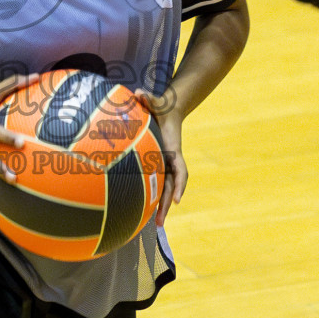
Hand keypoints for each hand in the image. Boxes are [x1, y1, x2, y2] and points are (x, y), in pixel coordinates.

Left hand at [134, 88, 186, 225]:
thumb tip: (139, 92)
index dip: (179, 184)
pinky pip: (158, 185)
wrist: (168, 111)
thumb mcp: (156, 102)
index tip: (178, 198)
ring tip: (156, 225)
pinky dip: (155, 198)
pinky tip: (147, 211)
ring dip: (162, 207)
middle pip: (172, 187)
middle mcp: (171, 160)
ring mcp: (166, 165)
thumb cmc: (161, 107)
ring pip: (166, 190)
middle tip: (160, 223)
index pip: (179, 170)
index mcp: (172, 148)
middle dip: (167, 205)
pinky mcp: (159, 166)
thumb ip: (148, 98)